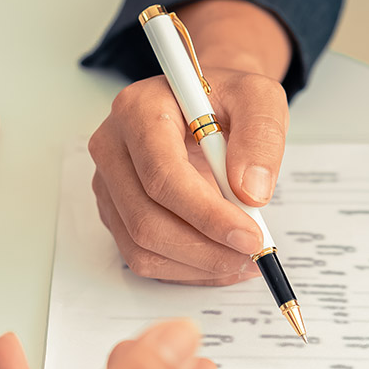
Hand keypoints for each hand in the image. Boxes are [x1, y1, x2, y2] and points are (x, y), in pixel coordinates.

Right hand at [90, 0, 291, 283]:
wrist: (205, 104)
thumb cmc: (226, 99)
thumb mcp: (258, 98)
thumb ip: (260, 137)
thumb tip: (251, 192)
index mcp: (138, 110)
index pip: (162, 175)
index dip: (206, 214)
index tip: (251, 236)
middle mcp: (111, 146)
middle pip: (145, 218)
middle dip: (205, 248)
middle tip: (253, 256)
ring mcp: (108, 183)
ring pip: (141, 246)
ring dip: (197, 265)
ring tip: (243, 260)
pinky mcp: (115, 210)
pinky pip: (142, 255)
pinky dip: (185, 269)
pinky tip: (219, 259)